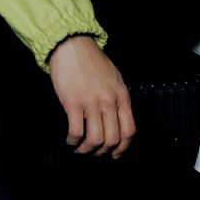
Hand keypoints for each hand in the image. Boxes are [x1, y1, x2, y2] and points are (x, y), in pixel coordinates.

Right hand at [48, 35, 135, 158]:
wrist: (72, 45)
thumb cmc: (91, 60)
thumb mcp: (114, 77)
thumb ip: (118, 98)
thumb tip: (117, 120)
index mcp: (121, 95)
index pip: (129, 130)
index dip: (122, 147)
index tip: (115, 154)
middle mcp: (109, 100)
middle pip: (112, 139)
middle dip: (103, 151)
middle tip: (95, 152)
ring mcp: (91, 102)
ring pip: (95, 140)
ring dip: (87, 150)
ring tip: (80, 148)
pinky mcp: (73, 102)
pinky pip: (76, 132)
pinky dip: (73, 141)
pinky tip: (70, 140)